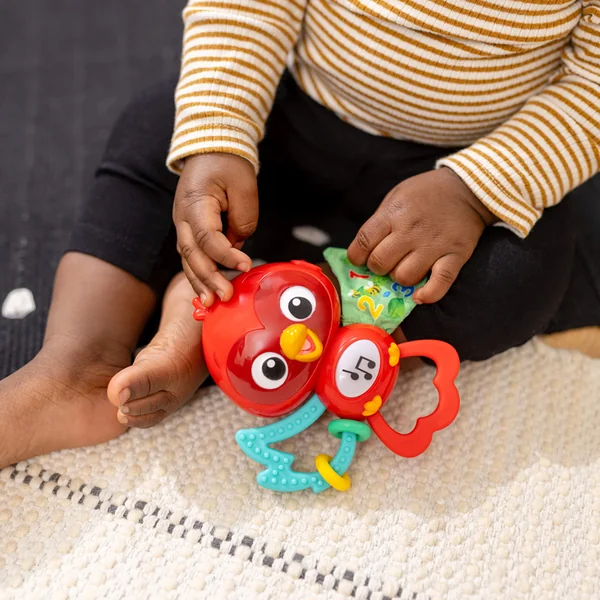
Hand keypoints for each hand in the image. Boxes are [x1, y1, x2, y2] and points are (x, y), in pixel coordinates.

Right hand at [173, 153, 257, 305]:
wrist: (211, 149)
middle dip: (209, 278)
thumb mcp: (243, 186)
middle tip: (225, 296)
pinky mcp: (189, 229)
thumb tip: (239, 244)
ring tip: (211, 303)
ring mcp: (183, 224)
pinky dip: (199, 274)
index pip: (208, 237)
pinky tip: (207, 290)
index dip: (226, 255)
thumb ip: (244, 218)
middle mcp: (182, 216)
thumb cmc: (228, 163)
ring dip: (199, 282)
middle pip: (192, 253)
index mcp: (195, 202)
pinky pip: (192, 255)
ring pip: (187, 259)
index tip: (245, 265)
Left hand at [347, 168, 497, 303]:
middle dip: (377, 267)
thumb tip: (364, 249)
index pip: (364, 242)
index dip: (357, 256)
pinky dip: (428, 294)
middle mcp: (410, 231)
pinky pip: (439, 283)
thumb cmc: (426, 193)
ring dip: (399, 278)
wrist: (467, 188)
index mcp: (393, 214)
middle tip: (385, 262)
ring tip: (405, 269)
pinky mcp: (455, 256)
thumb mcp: (396, 197)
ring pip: (404, 277)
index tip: (360, 259)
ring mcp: (433, 245)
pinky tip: (419, 295)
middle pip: (380, 263)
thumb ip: (380, 222)